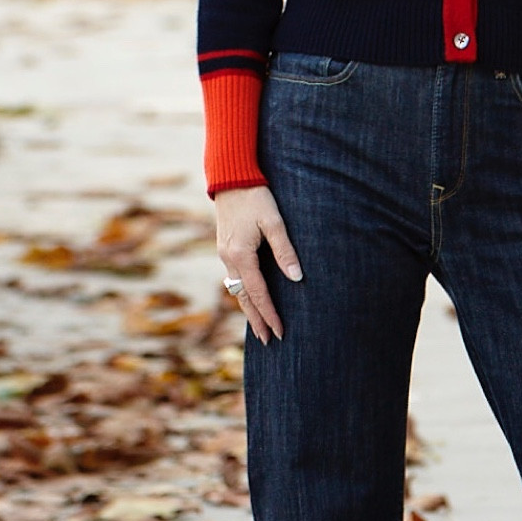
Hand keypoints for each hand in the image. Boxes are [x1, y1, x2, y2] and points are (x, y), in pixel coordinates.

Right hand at [215, 184, 302, 342]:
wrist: (231, 179)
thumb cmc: (256, 198)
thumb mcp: (274, 222)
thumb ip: (285, 251)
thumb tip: (297, 278)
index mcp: (241, 255)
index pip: (258, 293)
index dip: (270, 314)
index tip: (280, 332)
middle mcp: (228, 259)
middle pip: (244, 299)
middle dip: (257, 321)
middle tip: (269, 341)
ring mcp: (224, 255)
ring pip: (237, 291)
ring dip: (248, 310)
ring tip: (259, 328)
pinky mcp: (225, 249)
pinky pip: (234, 279)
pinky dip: (243, 294)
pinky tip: (250, 300)